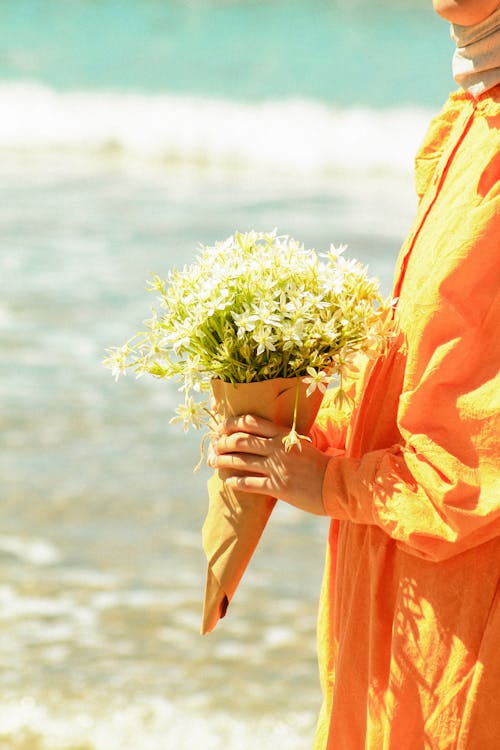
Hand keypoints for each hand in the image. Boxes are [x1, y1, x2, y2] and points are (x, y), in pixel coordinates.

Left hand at [209, 414, 329, 515]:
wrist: (338, 485)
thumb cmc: (321, 465)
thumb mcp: (302, 444)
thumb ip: (283, 439)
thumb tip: (263, 437)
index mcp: (284, 434)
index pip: (251, 423)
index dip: (231, 423)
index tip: (220, 427)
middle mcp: (278, 448)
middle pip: (241, 440)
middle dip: (222, 442)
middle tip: (213, 445)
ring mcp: (278, 468)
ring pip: (241, 461)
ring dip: (223, 460)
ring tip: (213, 461)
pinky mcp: (278, 487)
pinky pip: (250, 484)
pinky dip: (235, 482)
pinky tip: (227, 482)